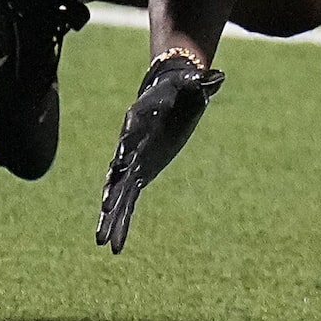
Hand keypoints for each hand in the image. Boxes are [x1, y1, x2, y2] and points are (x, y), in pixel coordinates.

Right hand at [97, 53, 223, 253]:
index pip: (130, 133)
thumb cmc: (182, 88)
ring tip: (101, 241)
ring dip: (110, 216)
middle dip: (111, 191)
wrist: (169, 93)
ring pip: (117, 192)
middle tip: (104, 210)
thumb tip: (219, 77)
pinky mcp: (138, 173)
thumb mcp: (193, 85)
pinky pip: (128, 199)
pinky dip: (122, 219)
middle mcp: (130, 143)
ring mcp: (132, 161)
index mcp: (140, 118)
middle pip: (118, 169)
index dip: (125, 147)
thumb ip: (201, 83)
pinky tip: (115, 243)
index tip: (119, 163)